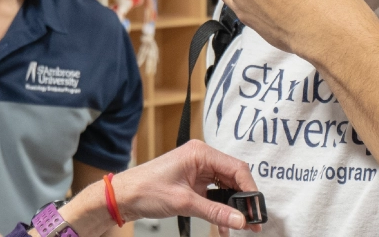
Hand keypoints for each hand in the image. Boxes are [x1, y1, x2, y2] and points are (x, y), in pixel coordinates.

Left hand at [111, 140, 259, 230]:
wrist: (122, 196)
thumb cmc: (145, 189)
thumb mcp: (184, 202)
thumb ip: (215, 211)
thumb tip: (240, 219)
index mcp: (201, 153)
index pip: (237, 168)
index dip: (250, 189)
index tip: (256, 208)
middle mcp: (202, 158)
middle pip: (234, 177)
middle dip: (243, 200)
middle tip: (253, 220)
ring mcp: (198, 169)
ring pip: (226, 187)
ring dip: (232, 206)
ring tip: (241, 225)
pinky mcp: (193, 181)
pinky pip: (214, 194)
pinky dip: (220, 208)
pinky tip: (224, 224)